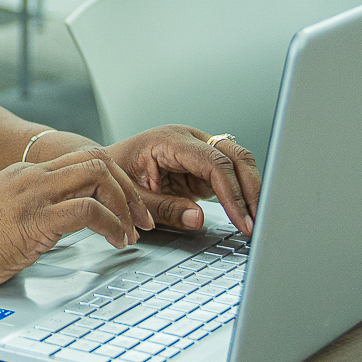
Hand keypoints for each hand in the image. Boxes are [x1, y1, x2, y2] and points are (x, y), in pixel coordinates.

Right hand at [0, 146, 148, 291]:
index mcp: (25, 173)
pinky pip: (87, 211)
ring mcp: (32, 194)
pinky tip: (114, 242)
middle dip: (128, 189)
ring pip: (97, 176)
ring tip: (131, 232)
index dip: (114, 182)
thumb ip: (36, 211)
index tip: (128, 208)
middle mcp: (31, 176)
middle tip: (142, 219)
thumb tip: (68, 224)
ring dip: (124, 205)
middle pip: (97, 160)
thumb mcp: (6, 216)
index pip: (82, 160)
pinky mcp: (33, 220)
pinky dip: (110, 225)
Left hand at [107, 125, 259, 235]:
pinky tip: (246, 214)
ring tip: (256, 221)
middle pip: (234, 155)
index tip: (241, 218)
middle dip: (250, 189)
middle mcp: (189, 140)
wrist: (104, 168)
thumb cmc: (113, 176)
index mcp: (170, 140)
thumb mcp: (133, 198)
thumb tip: (198, 218)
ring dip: (250, 190)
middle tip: (257, 222)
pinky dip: (241, 193)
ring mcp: (198, 150)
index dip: (231, 192)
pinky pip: (230, 174)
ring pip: (238, 162)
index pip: (213, 161)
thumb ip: (164, 209)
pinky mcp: (202, 166)